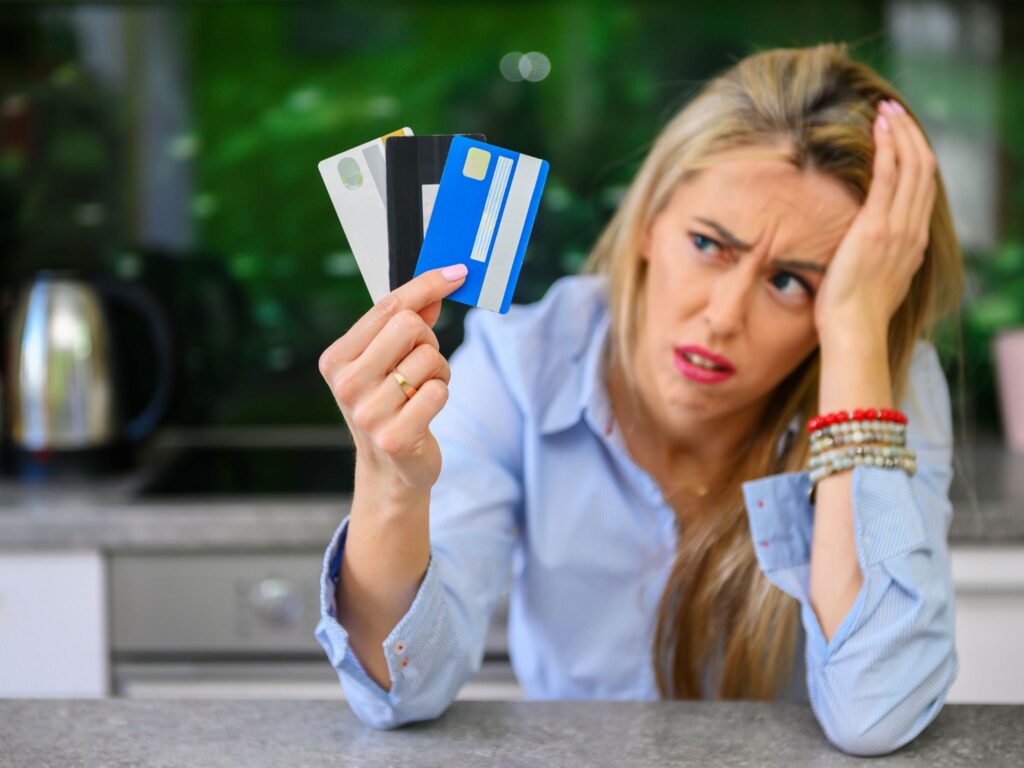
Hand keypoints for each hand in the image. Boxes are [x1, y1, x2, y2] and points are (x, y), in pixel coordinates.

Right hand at [318, 265, 467, 492]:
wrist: (390, 468)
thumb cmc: (390, 404)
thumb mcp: (387, 361)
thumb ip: (408, 321)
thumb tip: (439, 284)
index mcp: (336, 359)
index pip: (388, 306)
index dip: (427, 285)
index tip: (456, 273)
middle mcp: (346, 384)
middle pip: (410, 325)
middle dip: (429, 340)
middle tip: (423, 363)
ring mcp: (368, 413)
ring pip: (429, 358)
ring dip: (439, 372)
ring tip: (422, 392)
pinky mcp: (395, 436)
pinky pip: (439, 391)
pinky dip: (442, 394)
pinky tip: (426, 410)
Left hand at [814, 99, 936, 344]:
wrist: (853, 330)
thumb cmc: (853, 314)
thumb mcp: (875, 280)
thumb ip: (878, 259)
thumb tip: (865, 249)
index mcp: (915, 243)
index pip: (923, 188)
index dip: (916, 157)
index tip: (901, 137)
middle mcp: (913, 231)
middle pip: (924, 169)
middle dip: (910, 135)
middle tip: (894, 111)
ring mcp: (898, 227)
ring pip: (911, 165)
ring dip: (900, 133)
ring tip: (886, 110)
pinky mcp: (876, 226)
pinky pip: (889, 176)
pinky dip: (887, 147)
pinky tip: (878, 128)